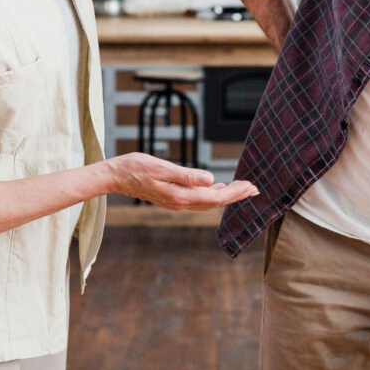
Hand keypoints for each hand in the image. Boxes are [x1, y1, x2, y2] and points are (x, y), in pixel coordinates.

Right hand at [105, 152, 257, 209]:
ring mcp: (175, 202)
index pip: (215, 196)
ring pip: (207, 202)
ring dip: (225, 195)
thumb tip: (211, 180)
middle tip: (254, 189)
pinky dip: (211, 194)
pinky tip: (217, 188)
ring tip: (241, 188)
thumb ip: (187, 175)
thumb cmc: (136, 167)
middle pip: (215, 202)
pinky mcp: (171, 198)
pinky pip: (198, 199)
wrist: (115, 176)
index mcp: (181, 196)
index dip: (235, 193)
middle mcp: (180, 202)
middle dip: (235, 195)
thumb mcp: (163, 167)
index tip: (251, 187)